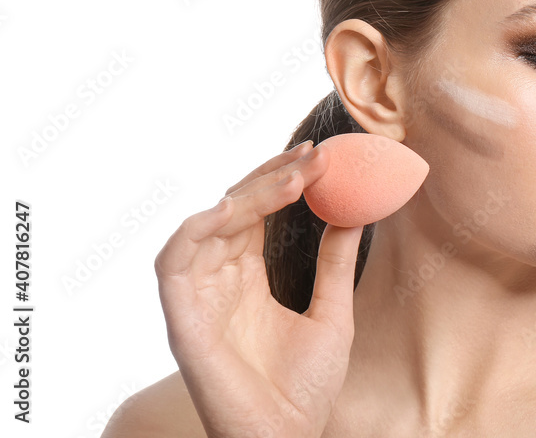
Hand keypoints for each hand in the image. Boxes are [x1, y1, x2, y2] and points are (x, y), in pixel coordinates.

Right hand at [154, 140, 361, 436]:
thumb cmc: (306, 387)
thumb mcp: (332, 312)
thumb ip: (335, 263)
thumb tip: (356, 212)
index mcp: (247, 278)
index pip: (255, 213)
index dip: (280, 180)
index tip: (319, 156)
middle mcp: (218, 281)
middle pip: (232, 210)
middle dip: (270, 177)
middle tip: (312, 156)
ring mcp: (198, 299)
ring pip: (207, 226)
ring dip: (245, 196)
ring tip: (290, 179)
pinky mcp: (182, 320)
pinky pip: (172, 264)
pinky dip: (194, 231)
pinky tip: (231, 209)